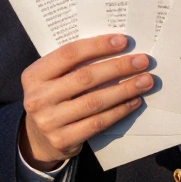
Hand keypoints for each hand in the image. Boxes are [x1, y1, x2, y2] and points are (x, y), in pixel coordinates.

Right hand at [19, 34, 151, 170]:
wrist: (38, 138)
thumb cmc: (54, 97)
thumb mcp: (53, 78)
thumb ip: (75, 64)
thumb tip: (118, 46)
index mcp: (34, 75)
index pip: (69, 54)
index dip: (98, 46)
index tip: (124, 41)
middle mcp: (38, 98)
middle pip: (85, 77)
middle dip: (118, 67)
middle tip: (143, 61)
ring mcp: (48, 121)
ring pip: (94, 101)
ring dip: (125, 89)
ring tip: (146, 81)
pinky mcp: (62, 140)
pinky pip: (98, 122)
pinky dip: (120, 110)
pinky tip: (135, 101)